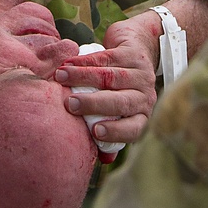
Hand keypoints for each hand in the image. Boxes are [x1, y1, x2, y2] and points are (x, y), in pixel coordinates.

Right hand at [55, 14, 159, 145]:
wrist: (138, 48)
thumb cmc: (122, 88)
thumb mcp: (122, 111)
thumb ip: (113, 135)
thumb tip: (103, 159)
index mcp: (143, 116)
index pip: (135, 129)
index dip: (116, 131)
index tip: (95, 131)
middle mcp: (146, 96)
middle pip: (122, 102)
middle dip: (94, 104)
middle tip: (71, 104)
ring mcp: (141, 74)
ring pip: (110, 77)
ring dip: (82, 77)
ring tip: (61, 78)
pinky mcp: (132, 54)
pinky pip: (105, 58)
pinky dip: (84, 61)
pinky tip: (68, 64)